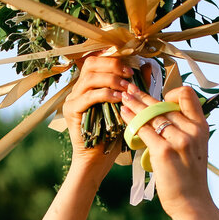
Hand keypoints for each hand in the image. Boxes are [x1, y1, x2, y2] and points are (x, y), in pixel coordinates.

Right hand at [61, 55, 130, 178]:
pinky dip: (105, 94)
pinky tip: (118, 99)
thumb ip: (135, 88)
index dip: (114, 58)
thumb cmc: (111, 137)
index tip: (131, 65)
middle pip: (91, 63)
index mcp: (88, 86)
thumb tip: (147, 67)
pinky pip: (88, 96)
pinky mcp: (71, 111)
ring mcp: (72, 100)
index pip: (97, 60)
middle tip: (129, 74)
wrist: (96, 161)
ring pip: (90, 78)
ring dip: (111, 79)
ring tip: (126, 88)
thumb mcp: (127, 108)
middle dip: (113, 65)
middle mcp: (78, 90)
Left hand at [118, 83, 213, 217]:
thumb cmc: (190, 179)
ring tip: (123, 99)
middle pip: (163, 104)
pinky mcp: (163, 152)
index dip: (170, 93)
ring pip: (151, 114)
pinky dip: (132, 120)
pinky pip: (144, 129)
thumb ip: (185, 131)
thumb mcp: (196, 149)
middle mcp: (192, 130)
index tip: (159, 99)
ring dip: (134, 105)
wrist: (192, 203)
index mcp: (201, 127)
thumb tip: (167, 118)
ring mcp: (178, 140)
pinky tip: (124, 115)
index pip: (187, 95)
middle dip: (143, 95)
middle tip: (129, 89)